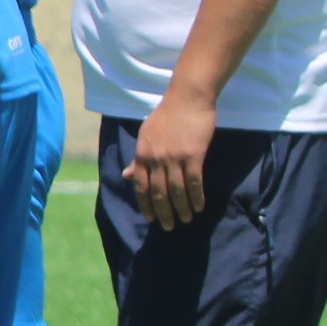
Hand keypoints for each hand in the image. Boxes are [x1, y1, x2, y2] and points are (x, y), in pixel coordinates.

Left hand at [127, 91, 216, 229]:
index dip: (145, 204)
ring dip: (181, 208)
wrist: (187, 98)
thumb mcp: (146, 135)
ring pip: (177, 191)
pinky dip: (196, 197)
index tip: (150, 218)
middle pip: (158, 192)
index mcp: (142, 154)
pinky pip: (194, 183)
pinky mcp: (193, 156)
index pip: (141, 186)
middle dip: (163, 212)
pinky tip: (199, 207)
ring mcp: (174, 158)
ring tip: (185, 220)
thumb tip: (127, 175)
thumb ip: (138, 158)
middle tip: (168, 226)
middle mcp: (155, 158)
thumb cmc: (167, 116)